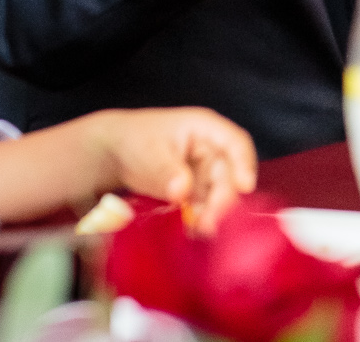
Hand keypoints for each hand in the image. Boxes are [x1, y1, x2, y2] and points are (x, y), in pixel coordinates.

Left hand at [98, 108, 256, 233]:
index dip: (244, 164)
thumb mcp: (149, 151)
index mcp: (206, 129)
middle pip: (229, 174)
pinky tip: (192, 231)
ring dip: (214, 213)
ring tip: (200, 231)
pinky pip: (206, 206)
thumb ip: (167, 170)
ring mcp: (205, 172)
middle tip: (210, 222)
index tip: (244, 187)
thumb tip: (182, 191)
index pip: (236, 143)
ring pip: (220, 193)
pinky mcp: (197, 192)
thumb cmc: (134, 140)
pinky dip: (202, 219)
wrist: (115, 154)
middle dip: (223, 199)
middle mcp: (212, 150)